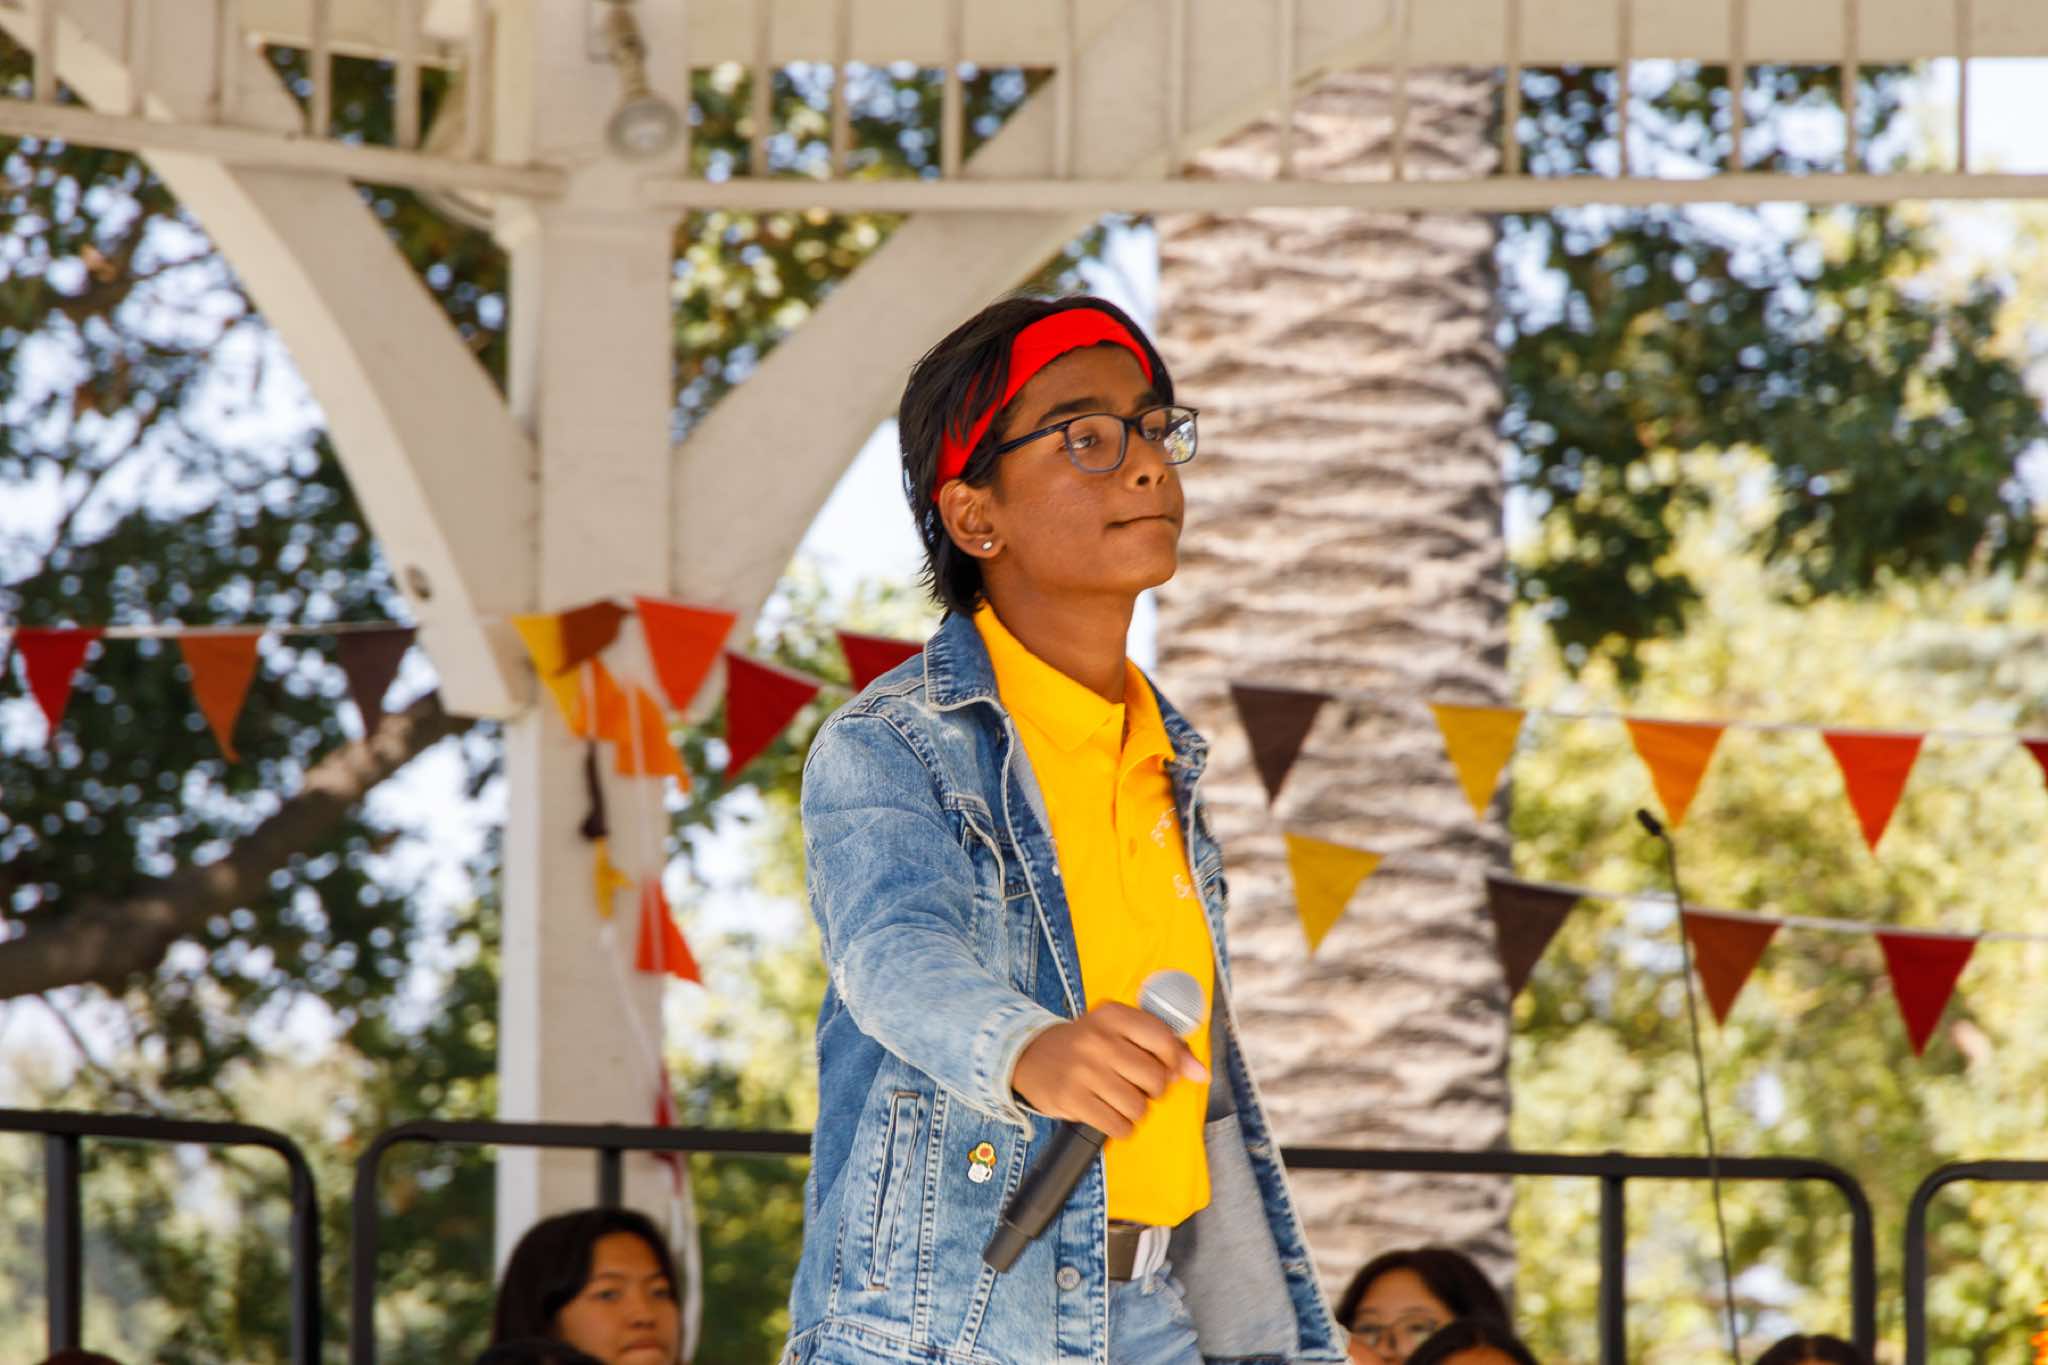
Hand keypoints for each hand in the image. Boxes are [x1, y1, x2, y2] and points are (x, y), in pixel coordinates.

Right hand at [1011, 1003, 1208, 1138]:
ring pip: (1138, 1107)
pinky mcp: (1071, 1099)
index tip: (1166, 1069)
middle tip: (1136, 1085)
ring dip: (1135, 1110)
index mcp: (1113, 1015)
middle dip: (1153, 1090)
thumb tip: (1200, 1073)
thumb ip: (1164, 1045)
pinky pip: (1118, 1126)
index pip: (1165, 1040)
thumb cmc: (1086, 1044)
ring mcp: (1083, 1070)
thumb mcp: (1119, 1030)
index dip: (1174, 1062)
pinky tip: (1109, 1113)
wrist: (1030, 1054)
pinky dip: (1120, 1127)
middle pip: (1155, 1079)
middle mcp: (1098, 1039)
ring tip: (1120, 1099)